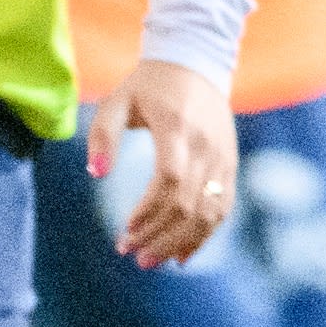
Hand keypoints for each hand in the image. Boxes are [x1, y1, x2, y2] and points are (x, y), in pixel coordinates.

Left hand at [90, 58, 237, 271]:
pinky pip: (223, 207)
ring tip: (150, 261)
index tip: (125, 230)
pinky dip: (205, 235)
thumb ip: (102, 136)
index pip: (170, 179)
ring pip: (209, 211)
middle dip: (159, 235)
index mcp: (177, 129)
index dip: (149, 210)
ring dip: (180, 242)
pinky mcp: (230, 164)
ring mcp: (223, 157)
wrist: (195, 65)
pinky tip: (182, 255)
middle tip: (131, 255)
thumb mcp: (116, 101)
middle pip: (189, 203)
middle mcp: (206, 146)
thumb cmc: (147, 87)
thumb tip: (95, 174)